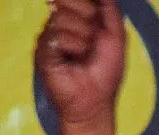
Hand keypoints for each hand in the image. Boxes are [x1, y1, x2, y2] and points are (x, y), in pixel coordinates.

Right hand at [35, 0, 126, 134]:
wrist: (94, 101)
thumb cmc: (106, 72)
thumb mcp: (116, 36)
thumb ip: (110, 9)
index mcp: (78, 20)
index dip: (87, 5)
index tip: (97, 22)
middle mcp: (61, 25)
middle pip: (67, 2)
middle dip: (87, 20)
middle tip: (92, 43)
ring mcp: (49, 37)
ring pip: (62, 18)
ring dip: (82, 39)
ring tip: (84, 56)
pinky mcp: (42, 51)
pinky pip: (55, 35)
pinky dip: (72, 47)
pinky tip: (74, 60)